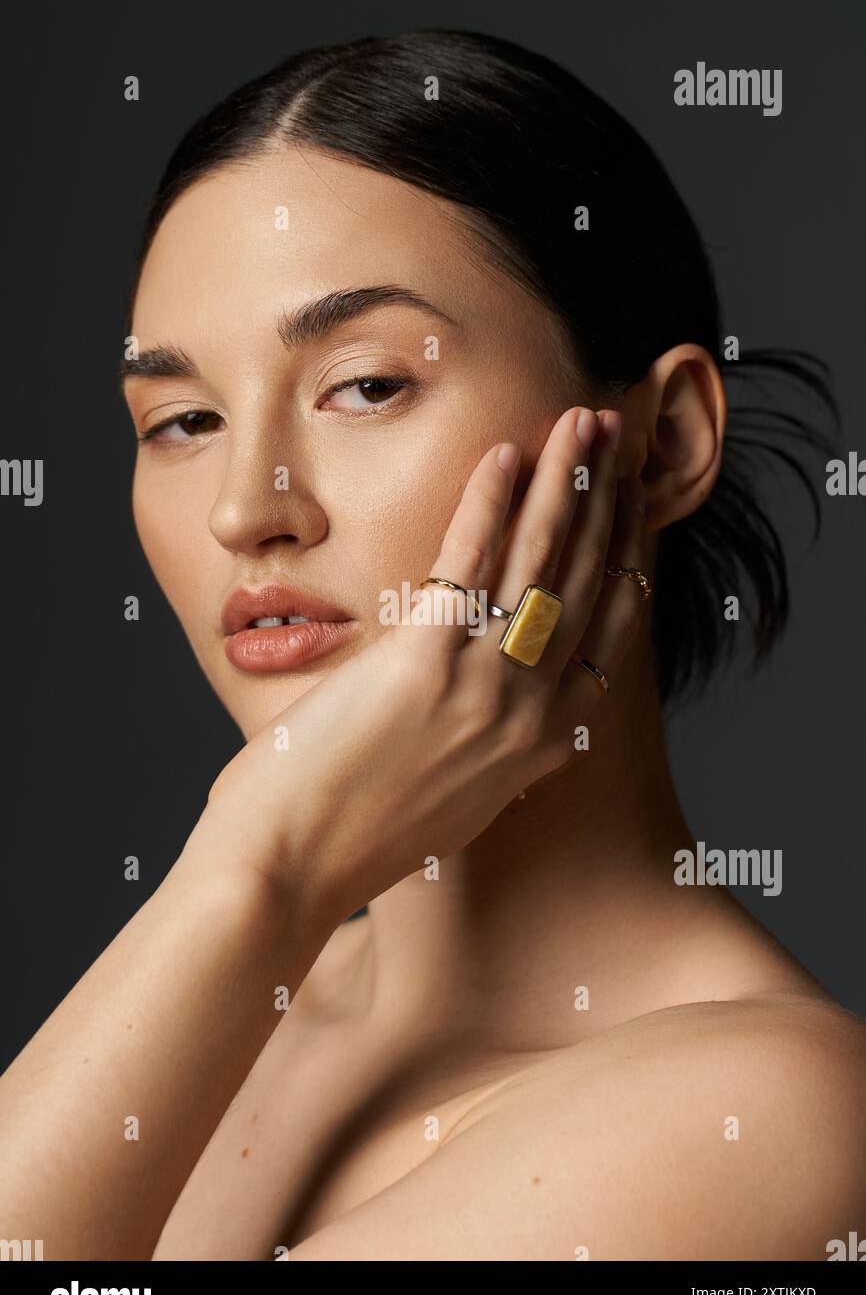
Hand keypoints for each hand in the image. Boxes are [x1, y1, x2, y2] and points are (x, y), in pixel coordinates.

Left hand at [198, 406, 646, 929]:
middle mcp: (529, 714)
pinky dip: (489, 500)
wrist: (290, 872)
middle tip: (618, 435)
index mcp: (542, 744)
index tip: (631, 503)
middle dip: (606, 498)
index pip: (607, 631)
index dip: (624, 556)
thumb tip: (490, 697)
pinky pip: (468, 560)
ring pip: (540, 560)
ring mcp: (483, 688)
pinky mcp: (423, 662)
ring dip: (565, 480)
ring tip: (582, 423)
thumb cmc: (353, 835)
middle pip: (584, 581)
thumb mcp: (452, 795)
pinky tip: (505, 454)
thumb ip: (487, 742)